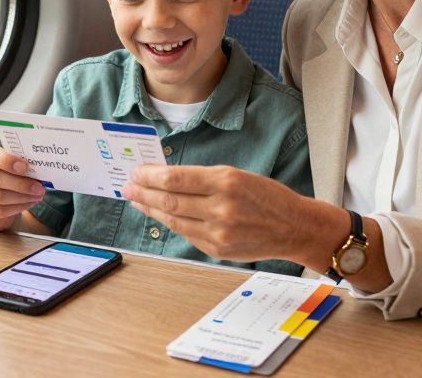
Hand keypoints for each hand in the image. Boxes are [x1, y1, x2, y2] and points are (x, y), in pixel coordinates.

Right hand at [0, 143, 44, 230]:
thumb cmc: (8, 176)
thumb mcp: (13, 165)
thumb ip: (21, 163)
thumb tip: (39, 168)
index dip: (7, 160)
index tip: (24, 167)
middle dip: (20, 183)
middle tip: (38, 187)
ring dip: (22, 197)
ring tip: (37, 195)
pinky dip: (17, 207)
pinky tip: (28, 203)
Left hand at [121, 164, 317, 262]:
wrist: (293, 227)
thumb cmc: (265, 196)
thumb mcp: (236, 176)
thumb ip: (201, 179)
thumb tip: (164, 178)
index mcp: (226, 182)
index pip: (176, 179)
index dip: (150, 176)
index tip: (136, 172)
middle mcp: (221, 208)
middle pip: (170, 200)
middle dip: (143, 192)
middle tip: (127, 186)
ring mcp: (219, 232)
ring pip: (173, 219)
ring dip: (150, 209)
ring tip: (136, 200)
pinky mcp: (217, 250)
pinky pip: (186, 234)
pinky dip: (168, 223)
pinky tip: (158, 215)